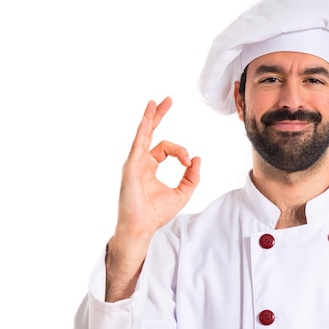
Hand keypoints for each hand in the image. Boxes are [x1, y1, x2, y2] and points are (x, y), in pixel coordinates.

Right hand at [106, 97, 200, 300]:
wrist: (141, 228)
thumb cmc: (156, 214)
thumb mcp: (182, 193)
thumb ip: (192, 177)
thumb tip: (197, 158)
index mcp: (149, 166)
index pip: (166, 149)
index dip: (181, 152)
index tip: (188, 163)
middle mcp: (139, 162)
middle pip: (149, 133)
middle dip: (158, 116)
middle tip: (167, 100)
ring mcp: (133, 163)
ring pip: (143, 135)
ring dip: (150, 118)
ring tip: (155, 102)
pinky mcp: (131, 167)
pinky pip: (138, 144)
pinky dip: (144, 129)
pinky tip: (148, 117)